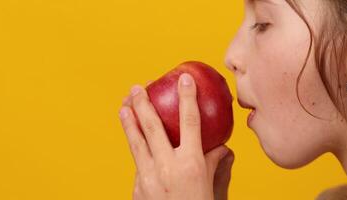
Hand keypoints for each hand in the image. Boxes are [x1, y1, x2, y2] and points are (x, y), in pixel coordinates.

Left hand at [119, 74, 231, 199]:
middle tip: (136, 88)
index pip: (190, 122)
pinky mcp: (137, 188)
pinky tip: (135, 143)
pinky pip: (138, 164)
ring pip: (136, 142)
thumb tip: (223, 148)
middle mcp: (168, 167)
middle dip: (143, 104)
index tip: (184, 79)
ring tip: (123, 106)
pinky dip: (137, 151)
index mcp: (191, 164)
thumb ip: (216, 166)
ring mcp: (148, 178)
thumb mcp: (213, 189)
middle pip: (153, 127)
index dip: (188, 97)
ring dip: (128, 122)